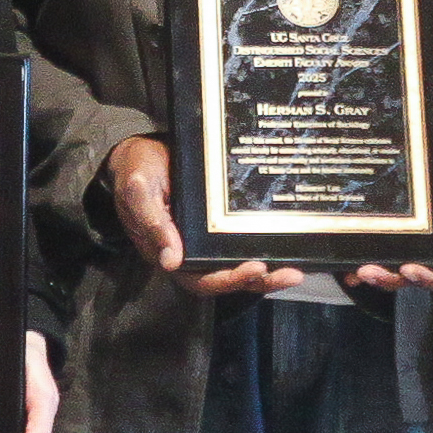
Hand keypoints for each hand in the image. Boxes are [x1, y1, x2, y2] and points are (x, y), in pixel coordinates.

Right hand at [110, 135, 302, 296]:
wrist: (139, 151)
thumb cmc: (137, 170)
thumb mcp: (139, 190)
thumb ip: (153, 222)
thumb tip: (171, 261)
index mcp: (167, 251)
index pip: (199, 278)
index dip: (228, 279)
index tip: (256, 268)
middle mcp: (187, 252)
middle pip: (224, 278)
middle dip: (258, 281)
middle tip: (290, 274)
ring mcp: (202, 240)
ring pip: (234, 265)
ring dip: (266, 273)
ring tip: (295, 271)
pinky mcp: (214, 227)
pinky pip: (238, 245)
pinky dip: (262, 249)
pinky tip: (285, 247)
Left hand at [349, 117, 432, 294]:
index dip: (431, 279)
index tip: (409, 269)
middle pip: (420, 273)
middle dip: (393, 277)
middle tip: (368, 270)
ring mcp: (427, 230)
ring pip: (401, 261)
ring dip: (379, 270)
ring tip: (356, 268)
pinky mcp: (411, 216)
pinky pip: (391, 237)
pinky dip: (371, 249)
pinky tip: (350, 253)